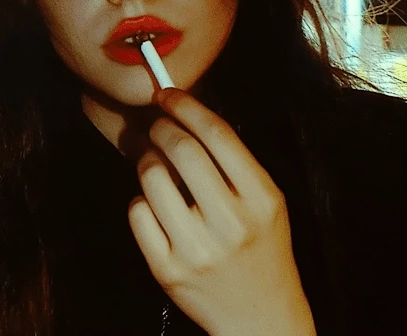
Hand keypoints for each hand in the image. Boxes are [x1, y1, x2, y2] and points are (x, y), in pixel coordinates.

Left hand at [127, 89, 317, 335]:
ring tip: (156, 162)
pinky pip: (137, 213)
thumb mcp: (268, 202)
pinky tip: (155, 204)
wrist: (260, 319)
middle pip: (181, 150)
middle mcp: (230, 223)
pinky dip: (140, 199)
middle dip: (162, 127)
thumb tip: (186, 114)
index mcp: (262, 198)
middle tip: (158, 123)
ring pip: (152, 177)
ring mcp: (197, 249)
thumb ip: (236, 163)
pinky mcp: (167, 270)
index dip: (187, 106)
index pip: (218, 134)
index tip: (168, 94)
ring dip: (147, 159)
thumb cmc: (261, 249)